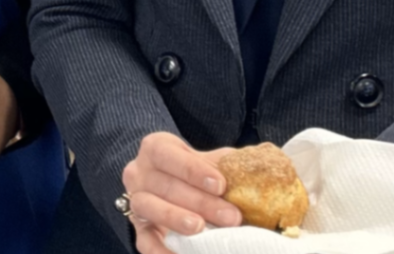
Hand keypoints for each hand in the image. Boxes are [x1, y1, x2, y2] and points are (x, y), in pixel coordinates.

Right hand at [122, 132, 241, 253]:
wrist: (169, 183)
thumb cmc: (194, 171)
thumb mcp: (206, 160)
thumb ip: (224, 164)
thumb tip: (257, 170)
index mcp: (155, 149)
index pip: (168, 155)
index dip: (192, 170)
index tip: (220, 185)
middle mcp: (139, 173)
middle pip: (165, 186)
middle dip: (200, 202)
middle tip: (231, 217)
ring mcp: (136, 201)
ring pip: (148, 207)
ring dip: (176, 218)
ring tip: (201, 229)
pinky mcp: (139, 229)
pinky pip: (144, 241)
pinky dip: (159, 250)